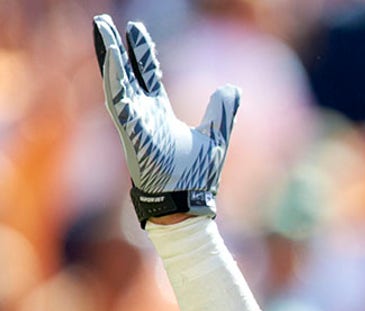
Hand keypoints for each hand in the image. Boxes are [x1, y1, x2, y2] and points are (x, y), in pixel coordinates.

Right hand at [92, 14, 239, 225]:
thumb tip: (232, 88)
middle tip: (106, 22)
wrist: (189, 203)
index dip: (142, 54)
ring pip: (117, 82)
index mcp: (159, 114)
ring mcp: (135, 123)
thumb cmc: (197, 176)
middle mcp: (143, 115)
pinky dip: (114, 80)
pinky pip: (119, 101)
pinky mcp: (132, 133)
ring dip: (109, 56)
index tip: (136, 31)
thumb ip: (222, 112)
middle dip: (118, 48)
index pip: (147, 76)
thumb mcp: (216, 136)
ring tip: (101, 29)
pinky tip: (110, 59)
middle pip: (128, 73)